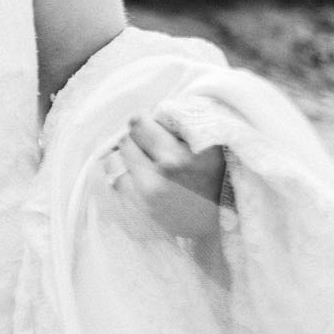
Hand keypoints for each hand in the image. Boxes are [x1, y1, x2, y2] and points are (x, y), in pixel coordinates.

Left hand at [110, 106, 228, 240]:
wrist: (219, 224)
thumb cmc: (216, 178)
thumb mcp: (210, 145)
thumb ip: (184, 123)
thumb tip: (153, 109)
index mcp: (180, 155)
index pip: (139, 122)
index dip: (145, 120)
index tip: (152, 125)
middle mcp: (162, 174)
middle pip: (127, 139)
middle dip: (137, 138)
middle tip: (151, 144)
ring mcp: (148, 194)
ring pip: (115, 159)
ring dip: (128, 156)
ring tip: (144, 160)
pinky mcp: (138, 209)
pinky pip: (115, 180)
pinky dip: (123, 174)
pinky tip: (138, 176)